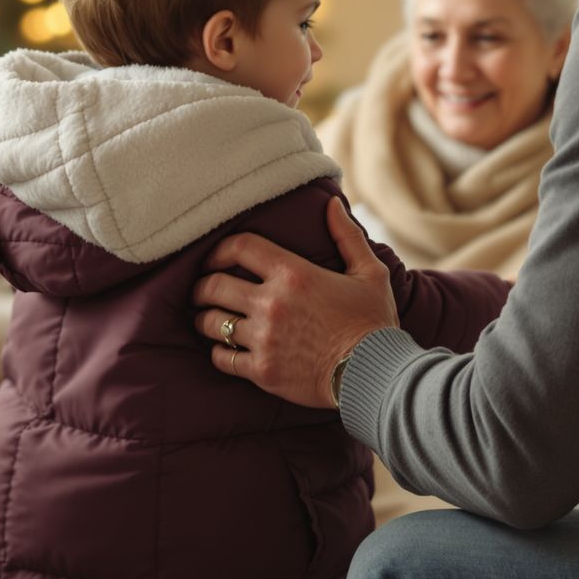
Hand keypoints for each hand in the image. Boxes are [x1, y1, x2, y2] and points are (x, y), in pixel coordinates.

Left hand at [192, 195, 397, 408]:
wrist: (376, 374)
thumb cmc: (373, 322)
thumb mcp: (369, 272)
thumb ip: (347, 235)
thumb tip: (331, 203)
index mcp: (293, 274)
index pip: (239, 247)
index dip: (218, 250)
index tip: (215, 258)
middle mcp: (271, 303)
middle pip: (213, 286)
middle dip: (201, 287)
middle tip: (202, 290)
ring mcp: (264, 339)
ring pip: (211, 323)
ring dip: (205, 318)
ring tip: (208, 318)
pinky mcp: (262, 370)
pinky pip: (222, 358)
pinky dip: (218, 352)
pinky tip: (224, 349)